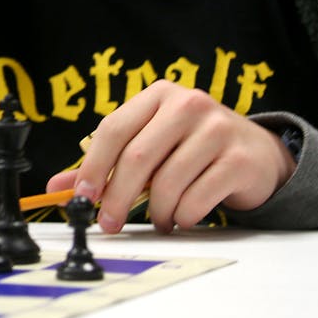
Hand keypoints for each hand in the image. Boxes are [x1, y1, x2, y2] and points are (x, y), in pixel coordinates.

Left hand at [45, 81, 296, 233]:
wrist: (258, 154)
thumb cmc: (192, 149)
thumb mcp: (150, 146)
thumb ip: (106, 164)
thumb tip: (59, 188)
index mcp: (159, 95)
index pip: (113, 129)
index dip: (93, 166)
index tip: (82, 197)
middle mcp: (188, 105)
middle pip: (137, 157)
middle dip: (118, 197)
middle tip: (109, 222)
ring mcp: (217, 129)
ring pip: (168, 182)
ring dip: (156, 212)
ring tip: (158, 220)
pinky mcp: (239, 160)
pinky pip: (197, 198)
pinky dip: (183, 216)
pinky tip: (182, 217)